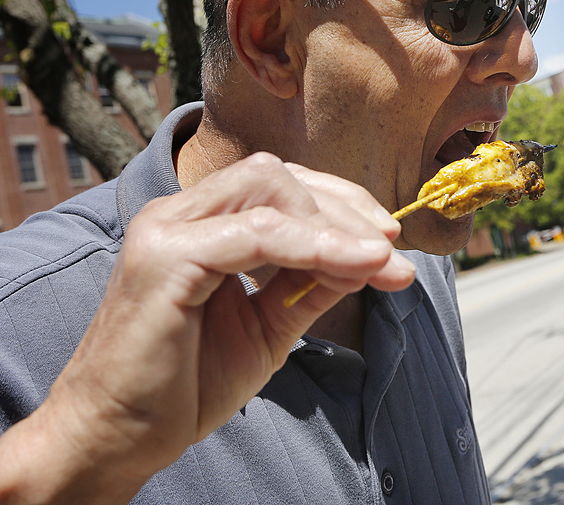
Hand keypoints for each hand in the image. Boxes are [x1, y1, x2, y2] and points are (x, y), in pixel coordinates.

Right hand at [20, 153, 414, 498]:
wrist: (118, 439)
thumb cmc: (186, 384)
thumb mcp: (269, 325)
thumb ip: (312, 282)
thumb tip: (373, 255)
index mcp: (199, 223)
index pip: (279, 185)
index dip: (340, 204)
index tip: (390, 240)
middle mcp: (179, 213)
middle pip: (278, 176)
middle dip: (345, 208)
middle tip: (392, 251)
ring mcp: (167, 229)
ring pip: (270, 191)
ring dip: (336, 225)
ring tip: (381, 261)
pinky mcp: (165, 257)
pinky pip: (258, 234)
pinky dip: (315, 247)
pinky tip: (358, 267)